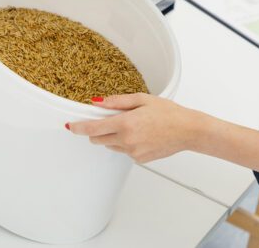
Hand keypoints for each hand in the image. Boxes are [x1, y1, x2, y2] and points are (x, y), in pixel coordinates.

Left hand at [65, 93, 206, 163]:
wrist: (188, 130)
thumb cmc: (169, 112)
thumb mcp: (142, 99)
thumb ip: (117, 102)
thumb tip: (98, 102)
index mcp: (126, 124)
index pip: (93, 128)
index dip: (79, 127)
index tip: (70, 126)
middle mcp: (127, 140)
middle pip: (97, 139)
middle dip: (96, 130)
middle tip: (108, 119)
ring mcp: (133, 152)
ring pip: (111, 145)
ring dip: (113, 136)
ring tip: (132, 125)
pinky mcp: (139, 159)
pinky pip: (124, 151)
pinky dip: (126, 143)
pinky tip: (141, 135)